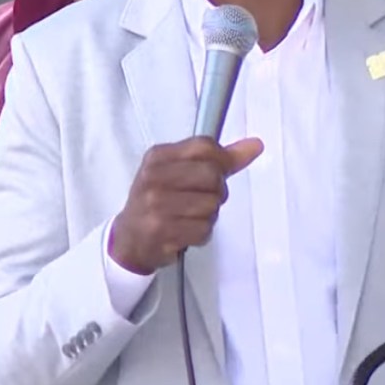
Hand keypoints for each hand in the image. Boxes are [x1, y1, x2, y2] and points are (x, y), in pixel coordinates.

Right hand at [109, 136, 263, 274]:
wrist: (129, 239)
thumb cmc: (158, 201)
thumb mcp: (179, 172)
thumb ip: (217, 159)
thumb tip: (255, 145)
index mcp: (158, 157)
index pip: (204, 147)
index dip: (223, 159)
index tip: (222, 171)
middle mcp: (154, 178)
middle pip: (212, 175)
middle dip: (217, 191)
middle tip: (203, 199)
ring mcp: (156, 205)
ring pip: (211, 204)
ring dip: (209, 216)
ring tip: (191, 217)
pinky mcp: (162, 231)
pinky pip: (203, 229)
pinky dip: (202, 233)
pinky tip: (187, 232)